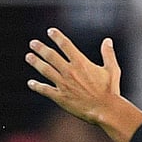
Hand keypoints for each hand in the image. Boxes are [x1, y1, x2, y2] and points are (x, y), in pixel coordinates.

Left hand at [26, 28, 141, 141]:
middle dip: (40, 48)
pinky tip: (31, 83)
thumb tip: (108, 41)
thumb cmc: (111, 90)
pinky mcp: (60, 97)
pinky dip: (36, 86)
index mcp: (81, 63)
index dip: (57, 37)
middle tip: (33, 43)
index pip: (66, 45)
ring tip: (28, 56)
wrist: (106, 110)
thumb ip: (108, 54)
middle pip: (50, 56)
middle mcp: (69, 72)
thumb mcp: (112, 70)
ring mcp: (63, 84)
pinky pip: (45, 90)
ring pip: (45, 70)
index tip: (50, 31)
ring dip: (35, 62)